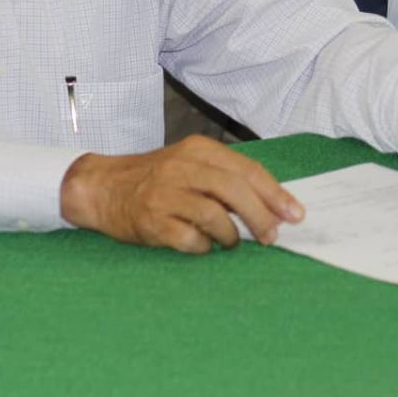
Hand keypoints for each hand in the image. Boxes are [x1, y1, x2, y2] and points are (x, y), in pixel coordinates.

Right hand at [60, 135, 303, 253]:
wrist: (102, 187)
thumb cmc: (156, 178)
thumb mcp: (191, 164)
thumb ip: (226, 178)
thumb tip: (273, 205)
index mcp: (199, 150)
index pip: (247, 170)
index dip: (274, 194)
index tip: (294, 214)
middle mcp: (182, 167)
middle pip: (234, 190)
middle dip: (260, 216)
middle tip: (271, 237)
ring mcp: (164, 194)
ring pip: (214, 215)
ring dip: (231, 235)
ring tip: (231, 242)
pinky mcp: (150, 221)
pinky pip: (189, 239)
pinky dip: (203, 247)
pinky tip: (202, 245)